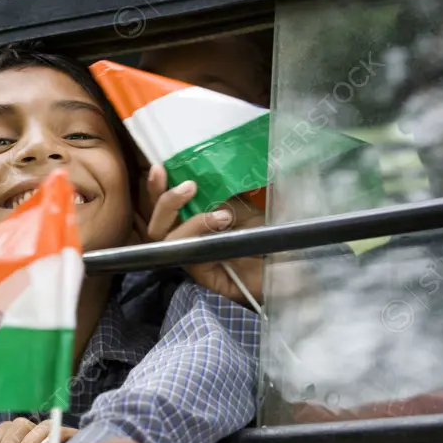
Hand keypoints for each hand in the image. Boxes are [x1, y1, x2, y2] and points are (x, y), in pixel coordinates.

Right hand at [141, 165, 264, 306]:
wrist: (287, 263)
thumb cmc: (265, 235)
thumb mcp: (240, 206)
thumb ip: (217, 193)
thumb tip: (200, 168)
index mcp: (190, 223)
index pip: (162, 208)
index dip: (155, 189)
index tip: (159, 168)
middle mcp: (185, 242)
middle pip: (155, 226)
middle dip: (164, 202)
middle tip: (189, 186)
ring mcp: (191, 259)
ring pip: (164, 239)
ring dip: (187, 218)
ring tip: (219, 211)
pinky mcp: (201, 274)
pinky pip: (187, 252)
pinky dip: (200, 231)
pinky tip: (223, 220)